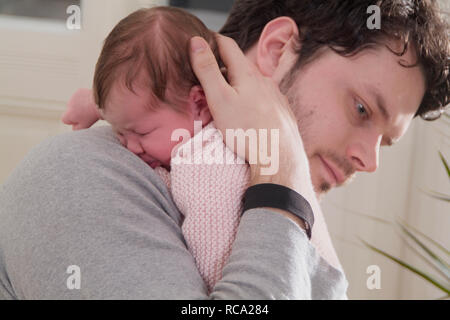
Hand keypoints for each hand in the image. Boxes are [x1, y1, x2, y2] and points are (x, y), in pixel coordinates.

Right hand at [62, 88, 100, 129]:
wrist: (100, 102)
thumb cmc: (92, 115)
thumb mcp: (85, 126)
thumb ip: (76, 129)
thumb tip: (73, 128)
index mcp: (69, 114)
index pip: (64, 120)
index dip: (71, 121)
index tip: (79, 120)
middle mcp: (68, 105)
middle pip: (70, 111)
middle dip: (76, 112)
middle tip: (87, 114)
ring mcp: (73, 97)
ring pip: (74, 103)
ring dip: (79, 105)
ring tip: (89, 107)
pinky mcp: (78, 91)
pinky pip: (79, 96)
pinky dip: (83, 98)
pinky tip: (90, 101)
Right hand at [189, 35, 314, 200]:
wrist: (278, 156)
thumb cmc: (246, 130)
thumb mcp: (219, 98)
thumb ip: (207, 70)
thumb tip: (197, 42)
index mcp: (247, 73)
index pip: (227, 45)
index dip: (212, 40)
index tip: (201, 41)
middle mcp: (264, 80)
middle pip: (239, 66)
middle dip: (222, 67)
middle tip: (205, 75)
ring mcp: (275, 95)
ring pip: (251, 83)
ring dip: (236, 84)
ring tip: (223, 97)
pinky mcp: (281, 111)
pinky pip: (262, 98)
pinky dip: (249, 98)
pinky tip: (245, 112)